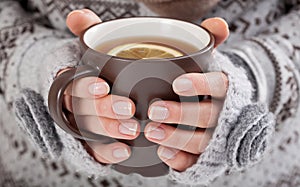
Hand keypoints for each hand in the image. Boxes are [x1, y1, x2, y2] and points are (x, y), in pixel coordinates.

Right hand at [58, 9, 139, 163]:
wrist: (96, 94)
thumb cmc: (98, 72)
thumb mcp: (92, 52)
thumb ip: (88, 34)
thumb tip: (78, 16)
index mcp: (75, 82)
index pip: (72, 84)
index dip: (85, 86)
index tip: (102, 85)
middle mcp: (77, 105)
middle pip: (83, 110)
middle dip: (104, 110)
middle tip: (128, 108)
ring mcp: (84, 124)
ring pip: (89, 131)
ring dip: (109, 130)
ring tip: (132, 130)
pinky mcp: (93, 142)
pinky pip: (95, 151)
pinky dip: (108, 152)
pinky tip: (125, 150)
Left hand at [145, 18, 229, 170]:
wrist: (219, 109)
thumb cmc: (205, 84)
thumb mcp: (208, 62)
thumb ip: (211, 43)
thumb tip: (218, 25)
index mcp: (223, 90)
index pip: (219, 86)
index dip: (201, 85)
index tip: (179, 83)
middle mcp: (221, 114)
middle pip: (207, 116)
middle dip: (182, 114)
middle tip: (155, 111)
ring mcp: (213, 135)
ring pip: (201, 140)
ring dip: (177, 138)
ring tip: (152, 132)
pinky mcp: (204, 153)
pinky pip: (196, 160)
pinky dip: (181, 159)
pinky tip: (163, 153)